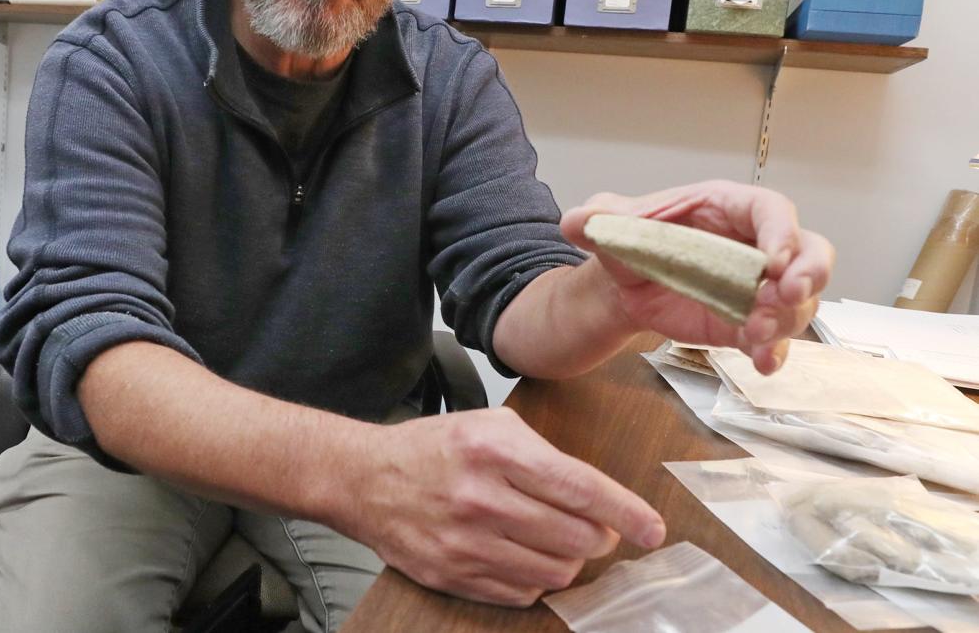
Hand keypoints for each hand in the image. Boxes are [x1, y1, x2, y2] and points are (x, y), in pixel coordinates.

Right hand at [345, 408, 664, 606]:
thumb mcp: (490, 425)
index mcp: (494, 449)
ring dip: (569, 558)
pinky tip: (523, 554)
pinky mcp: (453, 575)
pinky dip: (536, 577)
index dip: (625, 512)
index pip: (579, 488)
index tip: (651, 528)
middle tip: (594, 528)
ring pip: (555, 570)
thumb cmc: (435, 448)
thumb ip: (545, 455)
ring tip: (556, 539)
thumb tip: (598, 499)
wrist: (365, 479)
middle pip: (575, 537)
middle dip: (598, 536)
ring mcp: (465, 542)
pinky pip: (523, 592)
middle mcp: (480, 497)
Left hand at [560, 180, 834, 373]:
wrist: (624, 283)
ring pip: (799, 300)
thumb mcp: (613, 225)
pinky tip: (762, 363)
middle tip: (789, 294)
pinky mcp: (750, 322)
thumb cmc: (632, 242)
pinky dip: (774, 351)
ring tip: (755, 334)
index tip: (774, 259)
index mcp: (726, 207)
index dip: (782, 232)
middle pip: (809, 251)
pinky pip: (777, 338)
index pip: (770, 210)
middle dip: (808, 273)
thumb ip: (598, 219)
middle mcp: (754, 244)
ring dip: (786, 319)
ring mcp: (759, 286)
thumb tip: (575, 220)